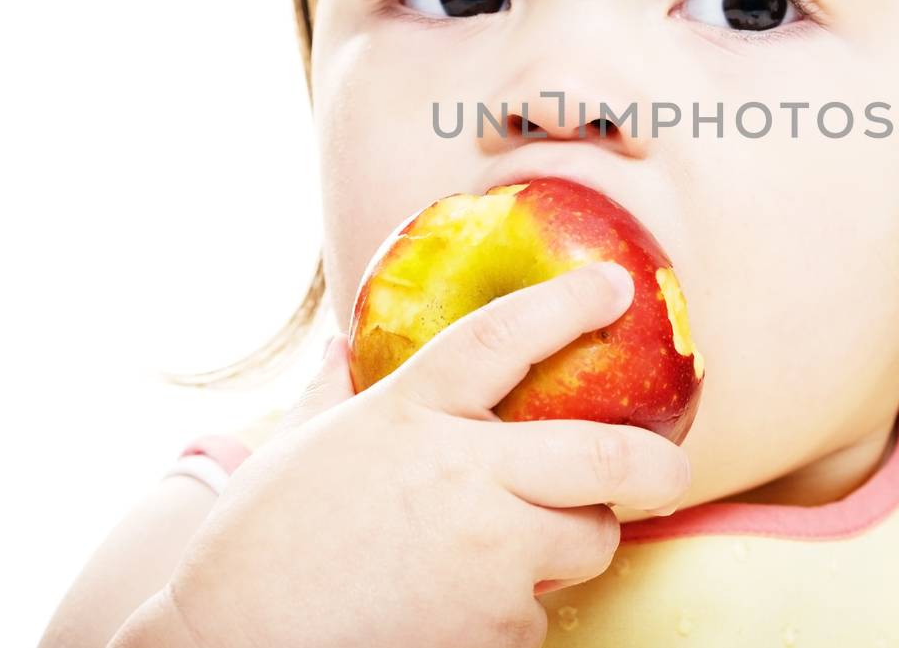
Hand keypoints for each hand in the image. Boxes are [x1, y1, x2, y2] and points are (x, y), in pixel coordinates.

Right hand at [160, 262, 690, 647]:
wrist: (229, 641)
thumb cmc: (259, 541)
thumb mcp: (304, 445)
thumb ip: (337, 391)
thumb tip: (340, 347)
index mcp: (414, 412)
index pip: (506, 337)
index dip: (568, 305)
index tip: (615, 287)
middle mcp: (465, 474)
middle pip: (603, 456)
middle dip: (656, 466)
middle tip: (670, 472)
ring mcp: (486, 554)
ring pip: (586, 543)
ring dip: (573, 545)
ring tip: (517, 549)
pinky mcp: (490, 626)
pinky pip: (538, 614)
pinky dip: (517, 611)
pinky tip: (461, 607)